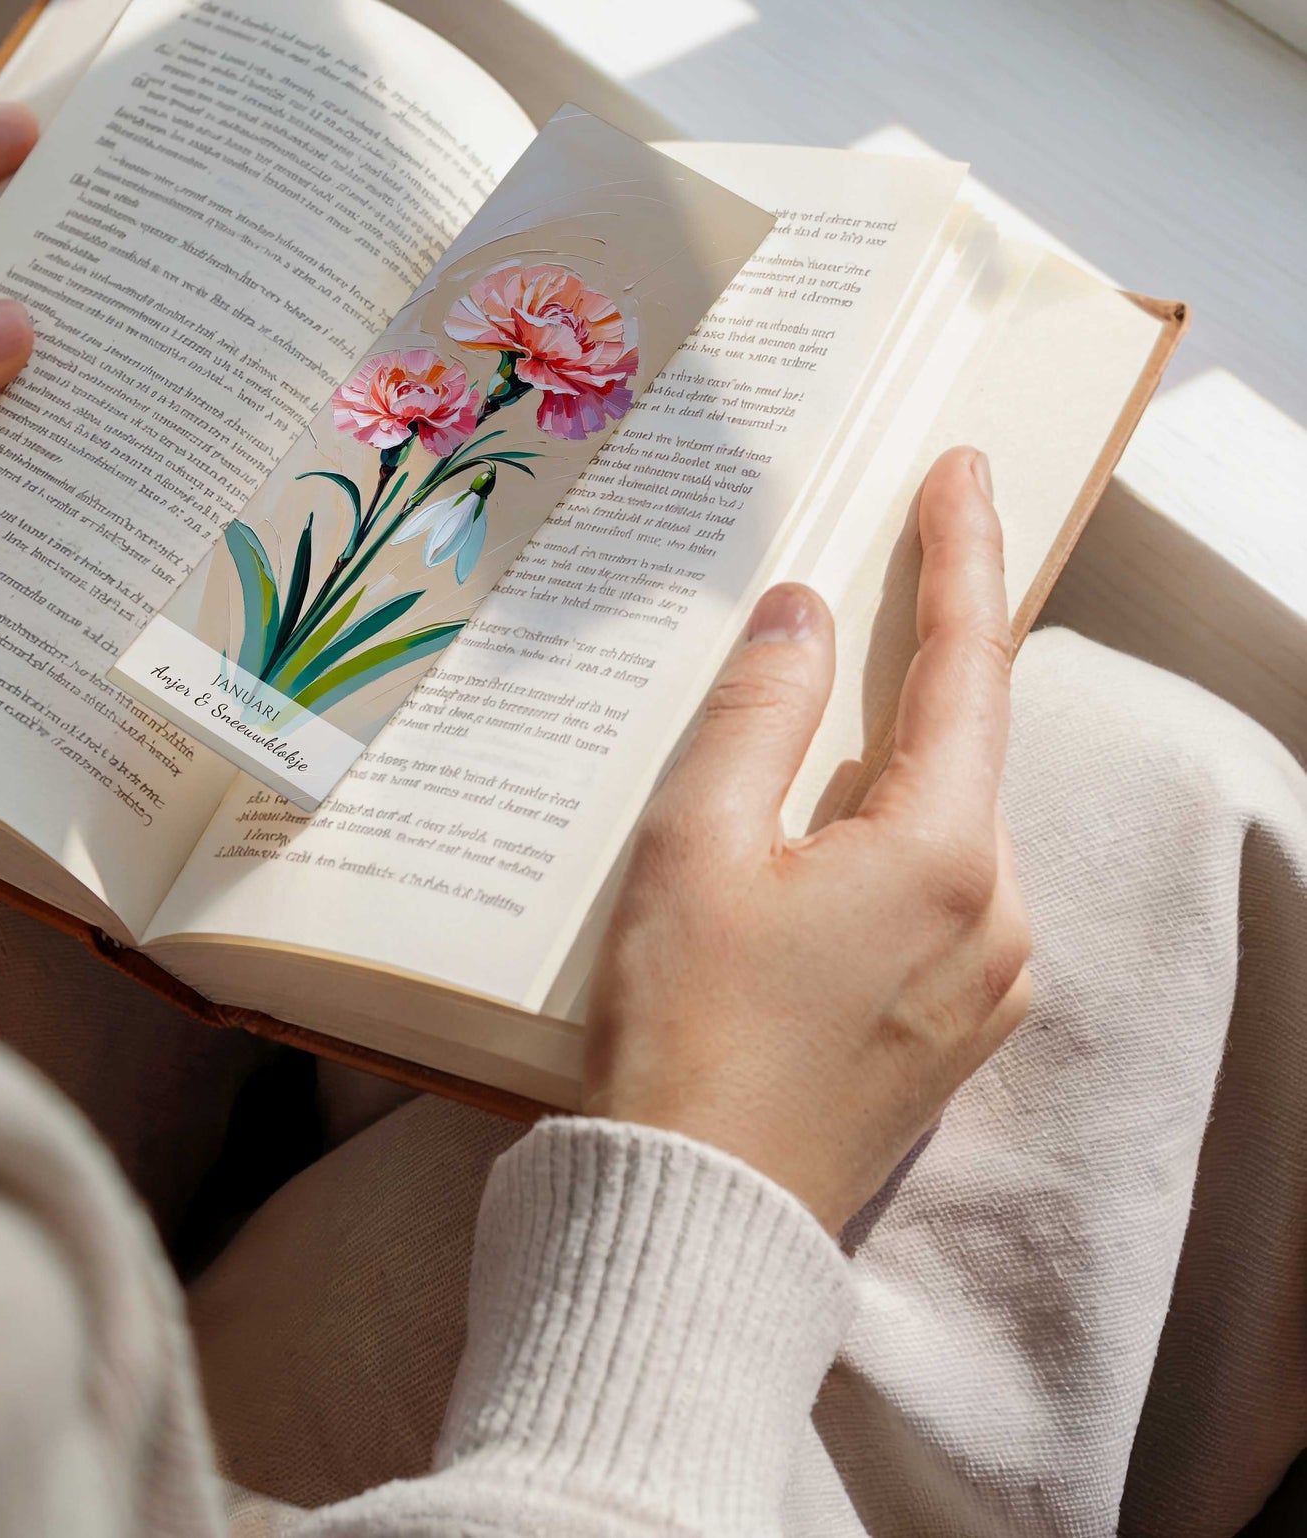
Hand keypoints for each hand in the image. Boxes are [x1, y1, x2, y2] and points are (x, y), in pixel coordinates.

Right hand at [584, 447, 1029, 1233]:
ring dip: (884, 767)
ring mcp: (988, 982)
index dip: (962, 555)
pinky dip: (883, 843)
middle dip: (910, 665)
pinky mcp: (957, 1030)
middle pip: (962, 747)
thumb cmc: (682, 1024)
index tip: (961, 470)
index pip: (968, 664)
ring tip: (792, 746)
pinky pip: (936, 895)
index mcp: (944, 854)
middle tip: (852, 591)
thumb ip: (762, 708)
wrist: (695, 1210)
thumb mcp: (696, 842)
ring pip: (946, 824)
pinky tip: (805, 851)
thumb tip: (805, 611)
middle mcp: (998, 914)